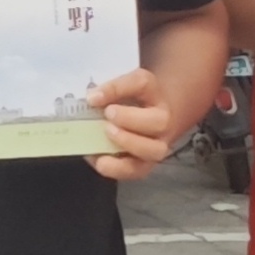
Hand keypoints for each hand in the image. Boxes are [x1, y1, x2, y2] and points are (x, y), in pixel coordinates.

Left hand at [83, 64, 174, 180]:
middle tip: (108, 115)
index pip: (140, 83)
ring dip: (129, 143)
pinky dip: (118, 168)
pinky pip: (138, 171)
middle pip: (159, 121)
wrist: (147, 118)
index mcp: (153, 91)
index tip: (93, 97)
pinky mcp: (146, 164)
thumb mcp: (118, 88)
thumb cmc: (128, 101)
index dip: (116, 89)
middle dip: (130, 119)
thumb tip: (92, 99)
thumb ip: (106, 90)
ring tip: (107, 135)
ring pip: (155, 150)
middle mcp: (162, 119)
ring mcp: (158, 144)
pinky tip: (100, 160)